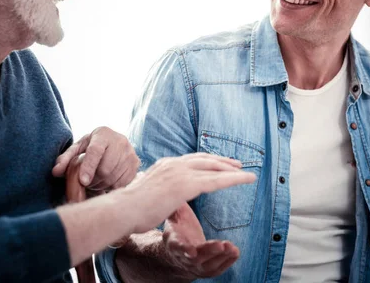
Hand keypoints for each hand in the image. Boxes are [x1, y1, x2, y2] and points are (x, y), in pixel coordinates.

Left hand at [52, 127, 139, 190]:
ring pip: (113, 178)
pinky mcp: (136, 164)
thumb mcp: (78, 149)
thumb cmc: (91, 147)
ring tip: (96, 180)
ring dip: (102, 185)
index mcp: (103, 134)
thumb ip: (65, 159)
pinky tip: (107, 181)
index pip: (95, 151)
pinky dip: (112, 186)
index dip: (88, 167)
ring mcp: (130, 152)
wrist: (114, 143)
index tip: (83, 181)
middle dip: (93, 179)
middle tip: (87, 181)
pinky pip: (122, 183)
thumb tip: (55, 172)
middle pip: (105, 169)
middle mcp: (120, 141)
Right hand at [118, 153, 255, 235]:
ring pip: (214, 167)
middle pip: (206, 159)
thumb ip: (160, 190)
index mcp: (165, 165)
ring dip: (233, 169)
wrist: (122, 210)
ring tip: (247, 174)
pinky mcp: (186, 184)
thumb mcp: (149, 193)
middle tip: (238, 165)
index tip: (220, 163)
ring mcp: (180, 172)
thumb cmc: (132, 208)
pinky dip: (234, 179)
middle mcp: (174, 164)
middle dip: (224, 161)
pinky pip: (216, 180)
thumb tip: (162, 195)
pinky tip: (245, 179)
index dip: (209, 160)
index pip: (192, 159)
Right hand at [163, 203, 239, 278]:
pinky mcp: (206, 270)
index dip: (184, 249)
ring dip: (220, 257)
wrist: (177, 250)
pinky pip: (217, 269)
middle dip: (208, 252)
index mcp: (173, 242)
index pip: (177, 247)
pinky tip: (235, 252)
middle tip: (220, 245)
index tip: (192, 251)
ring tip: (232, 247)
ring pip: (207, 265)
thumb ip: (175, 205)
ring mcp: (195, 266)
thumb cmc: (177, 227)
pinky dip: (227, 261)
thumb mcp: (173, 215)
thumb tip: (177, 187)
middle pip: (195, 258)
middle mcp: (183, 257)